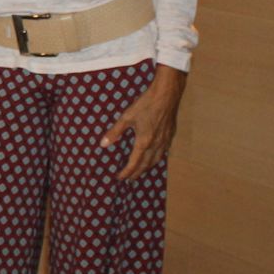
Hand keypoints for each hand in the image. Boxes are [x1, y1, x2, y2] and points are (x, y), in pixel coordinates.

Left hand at [100, 63, 186, 179]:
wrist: (166, 95)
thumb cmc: (145, 104)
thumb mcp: (126, 117)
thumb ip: (115, 132)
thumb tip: (103, 144)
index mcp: (144, 142)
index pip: (134, 163)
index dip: (126, 172)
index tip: (120, 177)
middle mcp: (156, 145)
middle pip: (146, 165)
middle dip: (137, 173)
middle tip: (129, 178)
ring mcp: (165, 141)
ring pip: (156, 160)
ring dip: (147, 168)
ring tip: (140, 171)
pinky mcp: (170, 136)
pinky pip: (162, 153)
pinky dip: (156, 159)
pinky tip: (153, 157)